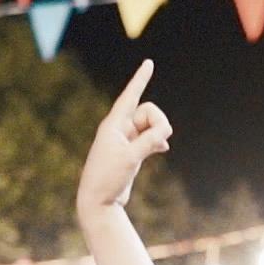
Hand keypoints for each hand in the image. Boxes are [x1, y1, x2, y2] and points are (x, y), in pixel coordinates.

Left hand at [76, 61, 170, 212]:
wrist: (98, 202)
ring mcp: (125, 140)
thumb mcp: (130, 157)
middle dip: (158, 123)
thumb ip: (149, 141)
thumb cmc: (108, 178)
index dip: (140, 79)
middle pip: (147, 112)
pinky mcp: (131, 152)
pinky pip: (149, 138)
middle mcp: (119, 129)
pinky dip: (157, 141)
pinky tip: (163, 149)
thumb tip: (164, 132)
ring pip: (150, 125)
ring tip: (160, 148)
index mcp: (113, 125)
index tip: (149, 63)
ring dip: (159, 134)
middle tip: (160, 141)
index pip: (130, 96)